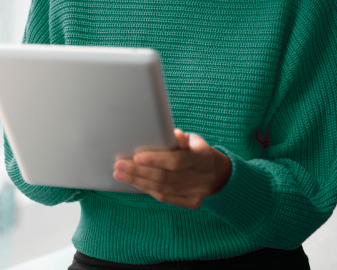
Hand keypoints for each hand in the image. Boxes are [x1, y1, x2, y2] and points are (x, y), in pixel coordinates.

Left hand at [113, 128, 231, 208]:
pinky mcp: (192, 202)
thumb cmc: (197, 151)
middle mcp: (201, 177)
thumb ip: (181, 138)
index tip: (135, 157)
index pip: (175, 161)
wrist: (218, 174)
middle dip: (138, 171)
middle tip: (118, 166)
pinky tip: (134, 183)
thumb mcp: (194, 140)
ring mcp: (197, 192)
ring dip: (138, 181)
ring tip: (120, 174)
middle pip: (164, 177)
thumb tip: (173, 133)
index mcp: (202, 157)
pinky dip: (148, 190)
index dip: (155, 160)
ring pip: (162, 189)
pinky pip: (166, 198)